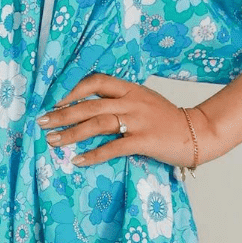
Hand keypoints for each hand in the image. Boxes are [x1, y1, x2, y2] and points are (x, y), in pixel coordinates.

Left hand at [37, 72, 217, 172]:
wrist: (199, 132)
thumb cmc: (168, 119)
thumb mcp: (144, 101)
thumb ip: (122, 100)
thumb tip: (90, 107)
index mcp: (131, 89)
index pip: (96, 81)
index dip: (73, 90)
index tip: (55, 100)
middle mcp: (132, 101)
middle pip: (90, 105)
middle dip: (62, 114)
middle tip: (42, 123)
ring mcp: (138, 121)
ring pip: (97, 124)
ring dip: (71, 133)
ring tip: (52, 142)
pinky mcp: (145, 140)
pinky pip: (113, 147)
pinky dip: (93, 155)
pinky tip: (78, 161)